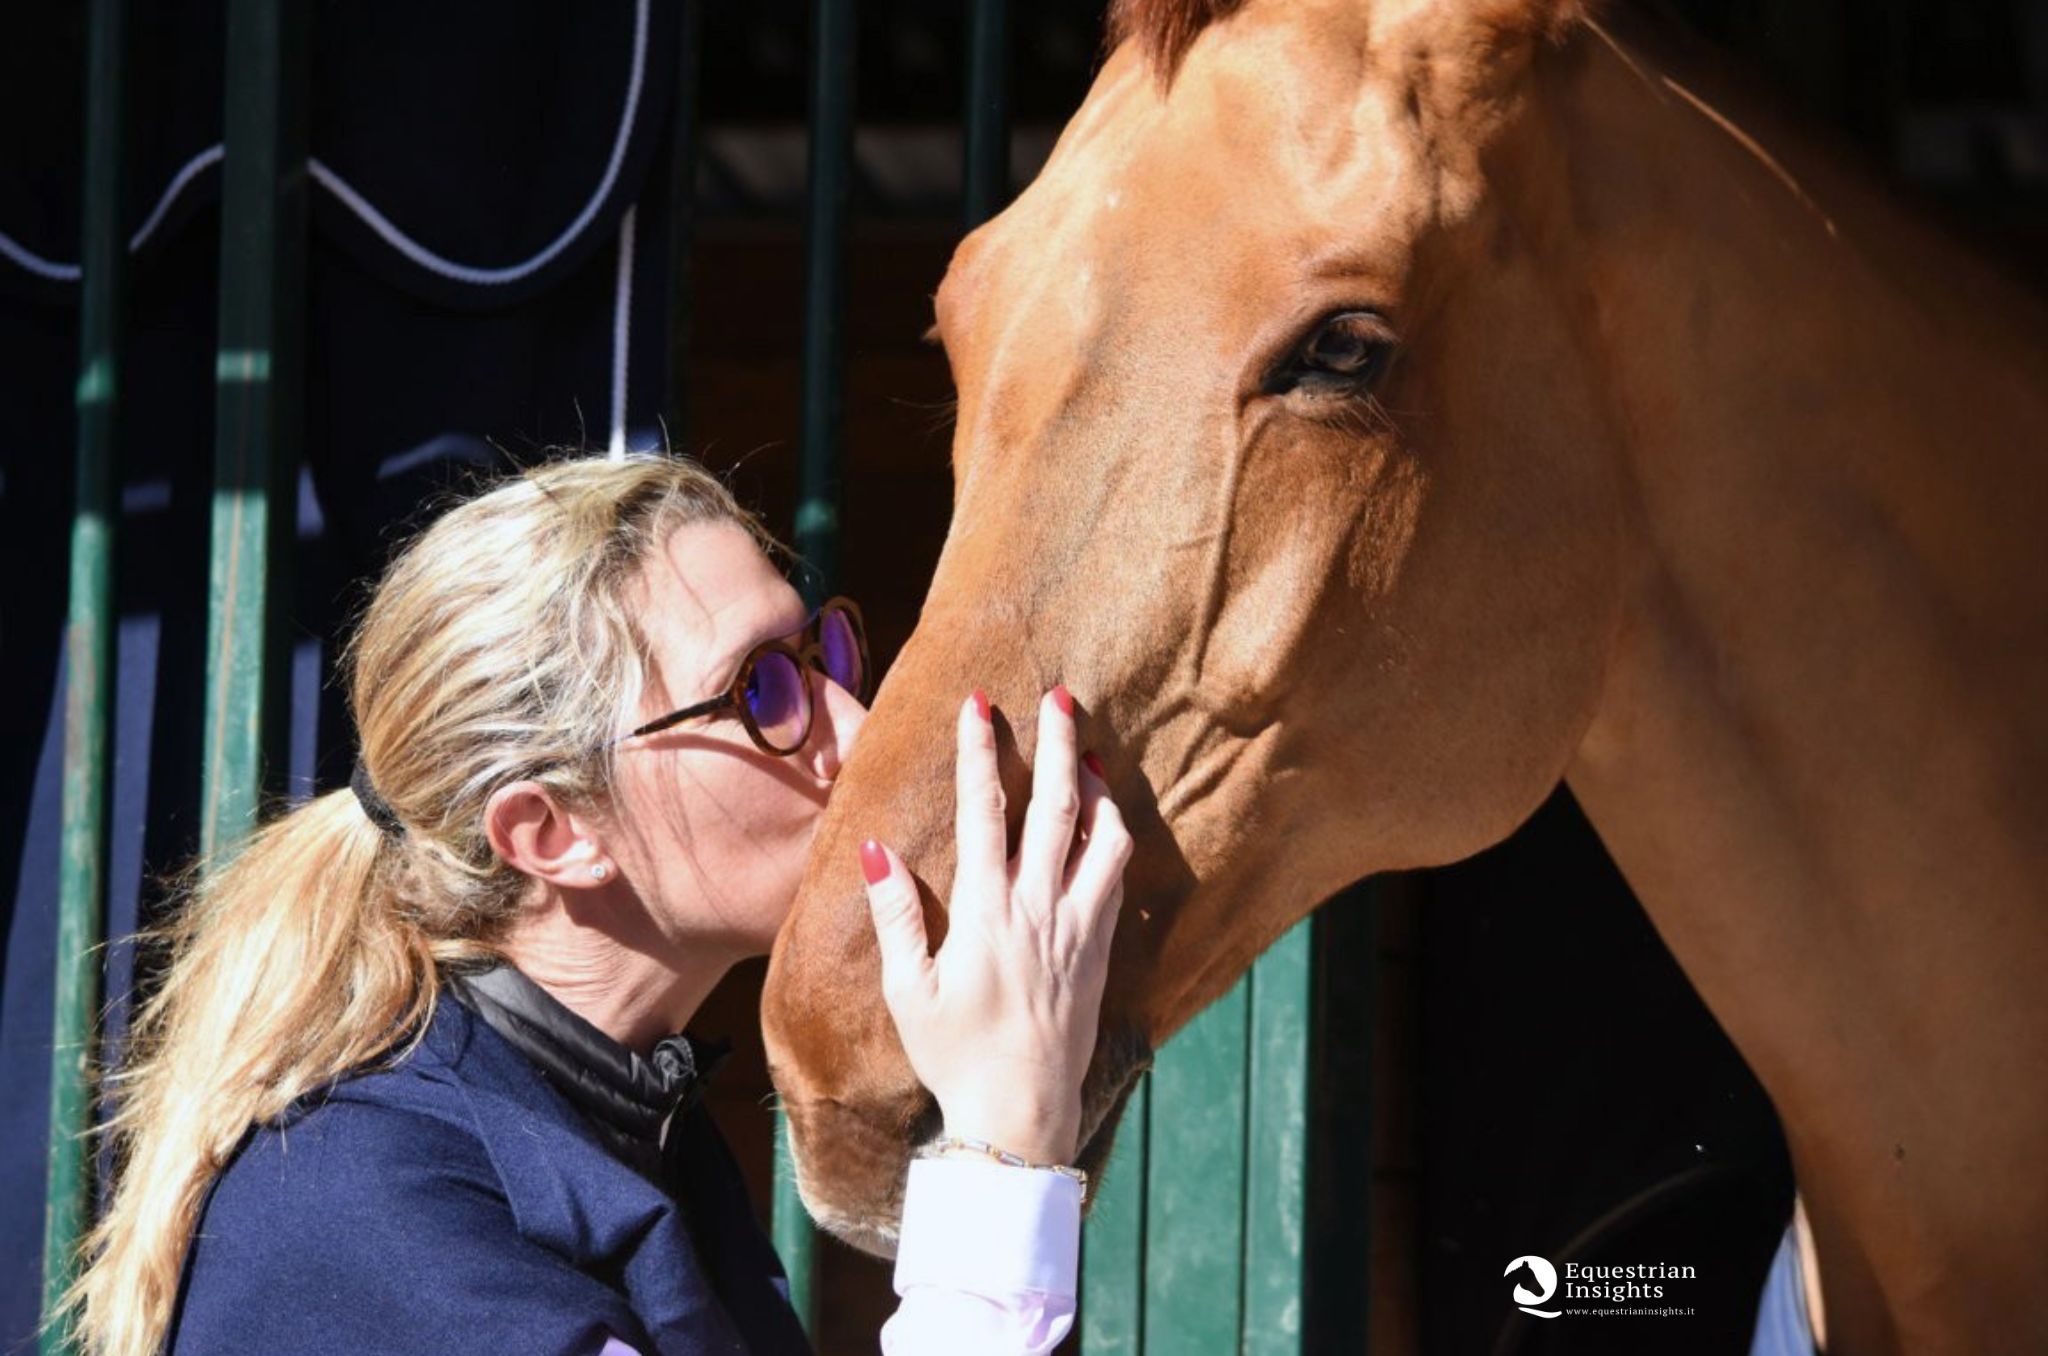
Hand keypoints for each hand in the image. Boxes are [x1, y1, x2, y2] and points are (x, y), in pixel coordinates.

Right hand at [860, 687, 1130, 1164]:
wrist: (1020, 1113)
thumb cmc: (954, 1056)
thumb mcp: (908, 992)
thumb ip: (896, 918)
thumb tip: (877, 850)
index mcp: (986, 913)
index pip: (985, 812)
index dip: (981, 753)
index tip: (978, 705)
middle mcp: (1038, 910)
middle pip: (1056, 807)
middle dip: (1056, 745)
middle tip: (1059, 696)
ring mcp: (1078, 928)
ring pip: (1102, 837)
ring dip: (1097, 786)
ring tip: (1089, 751)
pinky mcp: (1100, 950)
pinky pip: (1117, 878)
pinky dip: (1115, 837)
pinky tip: (1107, 822)